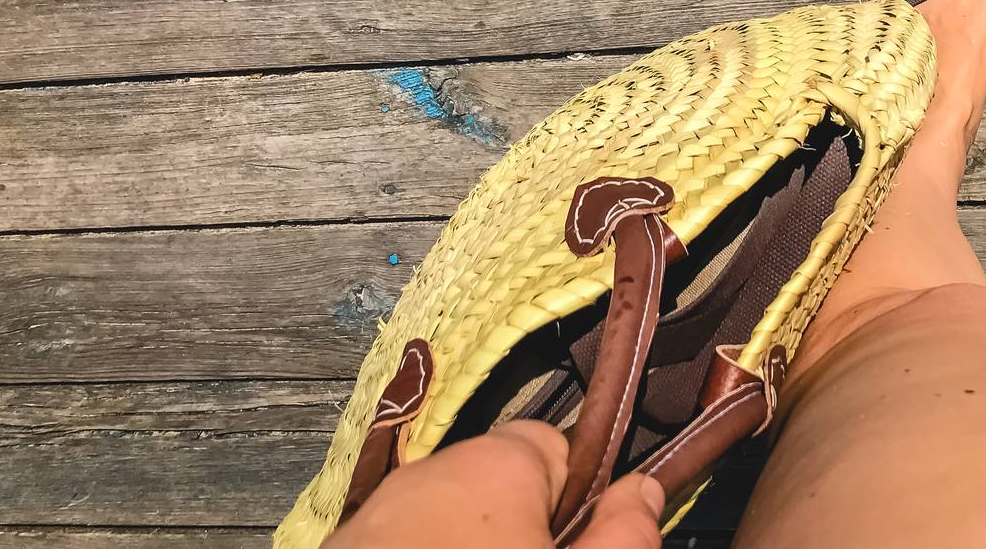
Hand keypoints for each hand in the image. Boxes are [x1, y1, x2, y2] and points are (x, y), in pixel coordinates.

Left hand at [326, 421, 663, 548]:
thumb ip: (621, 536)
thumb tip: (642, 489)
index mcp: (496, 462)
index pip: (557, 447)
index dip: (580, 499)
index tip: (583, 547)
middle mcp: (430, 473)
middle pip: (500, 490)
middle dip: (523, 532)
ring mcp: (375, 517)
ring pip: (446, 525)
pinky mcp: (344, 548)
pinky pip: (402, 546)